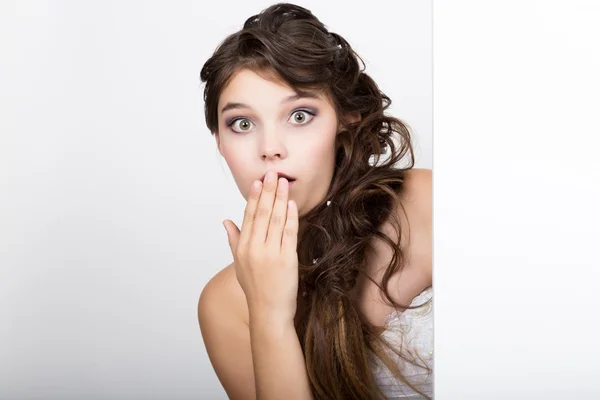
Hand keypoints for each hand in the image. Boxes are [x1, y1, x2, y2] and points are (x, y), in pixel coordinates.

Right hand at [223, 170, 299, 322]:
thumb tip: (226, 221)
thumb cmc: (255, 289)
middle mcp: (254, 249)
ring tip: (283, 182)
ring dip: (279, 198)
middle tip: (272, 173)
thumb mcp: (239, 264)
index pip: (248, 217)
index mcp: (242, 248)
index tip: (258, 181)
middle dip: (267, 191)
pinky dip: (290, 216)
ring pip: (275, 219)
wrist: (269, 312)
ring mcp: (270, 253)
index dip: (254, 197)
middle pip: (262, 214)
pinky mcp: (286, 259)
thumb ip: (233, 240)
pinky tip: (291, 203)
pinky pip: (289, 233)